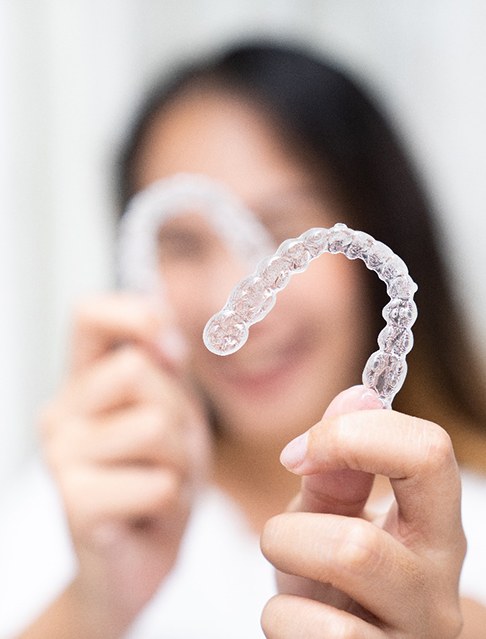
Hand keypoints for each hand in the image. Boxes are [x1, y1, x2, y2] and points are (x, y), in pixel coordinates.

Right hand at [40, 294, 209, 633]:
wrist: (135, 561)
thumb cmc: (154, 481)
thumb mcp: (172, 414)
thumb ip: (166, 369)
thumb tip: (162, 328)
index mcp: (84, 384)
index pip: (90, 315)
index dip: (133, 314)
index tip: (166, 346)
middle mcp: (62, 412)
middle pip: (139, 370)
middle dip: (178, 413)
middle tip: (169, 452)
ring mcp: (61, 457)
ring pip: (156, 426)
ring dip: (181, 462)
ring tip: (160, 483)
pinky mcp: (74, 504)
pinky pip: (158, 482)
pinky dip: (171, 502)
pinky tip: (148, 514)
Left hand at [261, 385, 465, 637]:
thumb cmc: (334, 575)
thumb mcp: (329, 515)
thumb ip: (338, 463)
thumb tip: (359, 392)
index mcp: (433, 524)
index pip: (428, 452)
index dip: (350, 436)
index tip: (296, 453)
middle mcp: (437, 583)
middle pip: (363, 540)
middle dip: (295, 527)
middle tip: (279, 533)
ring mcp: (415, 635)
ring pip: (340, 579)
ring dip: (285, 563)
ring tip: (286, 571)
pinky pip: (315, 636)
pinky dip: (281, 619)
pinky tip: (292, 620)